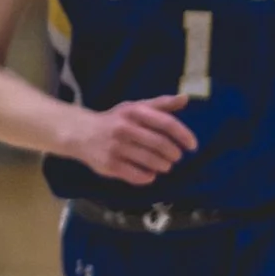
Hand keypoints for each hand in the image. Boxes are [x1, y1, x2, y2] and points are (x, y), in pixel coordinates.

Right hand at [74, 93, 197, 186]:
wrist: (81, 133)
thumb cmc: (115, 120)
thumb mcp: (135, 107)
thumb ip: (161, 105)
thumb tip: (185, 98)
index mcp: (134, 112)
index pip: (166, 123)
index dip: (183, 135)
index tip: (192, 146)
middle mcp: (124, 128)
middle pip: (160, 145)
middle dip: (173, 154)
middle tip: (176, 157)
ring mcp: (116, 147)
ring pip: (150, 161)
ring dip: (163, 166)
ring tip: (165, 165)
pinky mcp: (109, 165)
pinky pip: (137, 175)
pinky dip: (148, 177)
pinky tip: (150, 174)